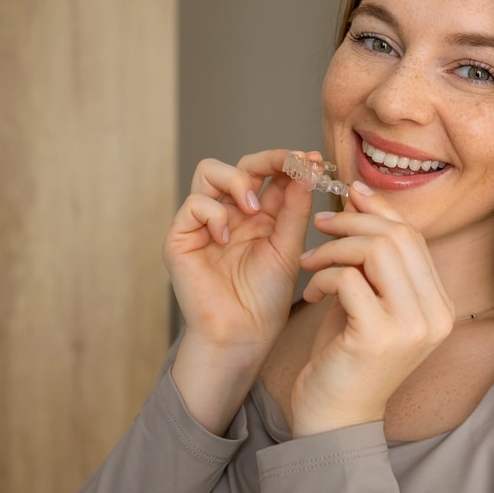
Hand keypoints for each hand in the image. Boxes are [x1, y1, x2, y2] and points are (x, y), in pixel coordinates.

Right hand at [165, 149, 313, 432]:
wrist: (243, 334)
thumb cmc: (266, 298)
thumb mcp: (289, 246)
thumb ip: (295, 207)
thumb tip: (306, 168)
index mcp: (260, 214)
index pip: (270, 173)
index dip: (288, 161)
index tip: (312, 160)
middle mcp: (231, 212)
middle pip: (242, 163)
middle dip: (268, 158)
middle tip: (289, 165)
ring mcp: (204, 222)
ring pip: (209, 171)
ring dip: (237, 180)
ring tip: (253, 206)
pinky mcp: (181, 237)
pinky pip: (193, 204)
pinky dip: (213, 213)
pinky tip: (226, 236)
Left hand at [290, 182, 454, 436]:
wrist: (334, 421)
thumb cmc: (347, 358)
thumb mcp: (367, 301)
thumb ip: (372, 261)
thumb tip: (361, 199)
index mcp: (439, 306)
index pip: (415, 237)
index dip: (380, 209)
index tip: (349, 194)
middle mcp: (435, 315)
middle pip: (399, 237)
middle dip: (353, 221)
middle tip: (320, 226)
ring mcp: (411, 327)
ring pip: (377, 250)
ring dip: (334, 248)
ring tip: (311, 263)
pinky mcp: (379, 337)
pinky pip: (349, 278)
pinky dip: (323, 277)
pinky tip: (311, 295)